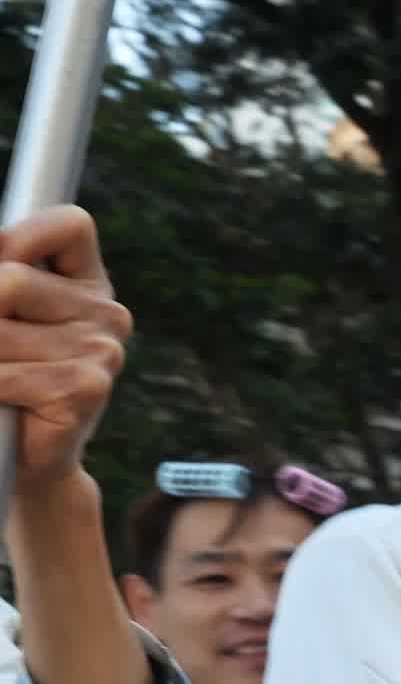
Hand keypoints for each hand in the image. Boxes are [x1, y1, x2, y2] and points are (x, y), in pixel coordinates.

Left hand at [0, 206, 131, 492]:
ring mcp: (103, 351)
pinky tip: (2, 401)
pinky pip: (4, 374)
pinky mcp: (87, 388)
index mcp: (88, 285)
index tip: (1, 280)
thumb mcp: (3, 314)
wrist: (28, 457)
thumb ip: (3, 282)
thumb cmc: (7, 380)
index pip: (70, 226)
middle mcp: (107, 314)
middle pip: (11, 280)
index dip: (20, 238)